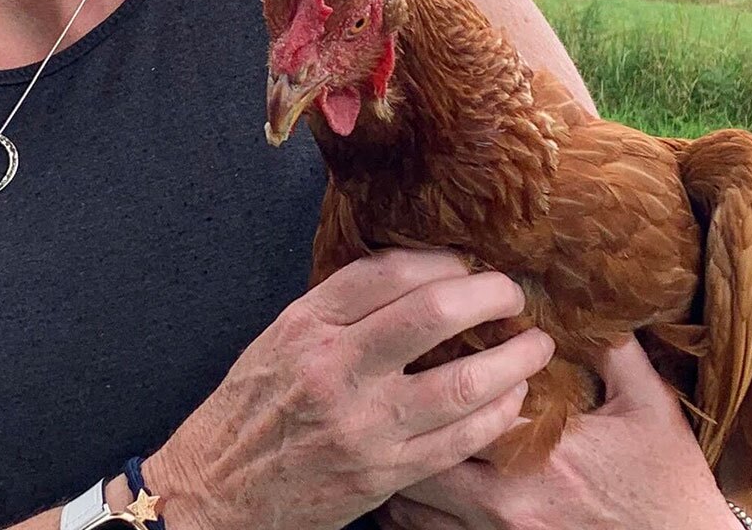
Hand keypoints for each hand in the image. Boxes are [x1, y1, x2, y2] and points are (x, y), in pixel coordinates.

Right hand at [143, 248, 556, 529]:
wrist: (215, 491)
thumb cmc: (249, 411)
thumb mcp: (279, 341)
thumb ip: (338, 313)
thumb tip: (412, 281)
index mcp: (305, 326)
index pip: (387, 272)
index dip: (442, 261)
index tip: (468, 264)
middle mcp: (333, 368)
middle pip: (431, 314)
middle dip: (489, 297)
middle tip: (513, 294)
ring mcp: (360, 425)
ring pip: (460, 383)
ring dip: (512, 361)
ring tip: (535, 347)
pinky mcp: (382, 473)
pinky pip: (458, 440)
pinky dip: (497, 416)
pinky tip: (512, 400)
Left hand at [376, 336, 740, 529]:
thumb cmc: (669, 483)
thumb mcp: (650, 407)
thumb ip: (614, 351)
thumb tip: (583, 299)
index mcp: (538, 450)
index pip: (460, 399)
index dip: (434, 369)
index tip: (424, 347)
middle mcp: (507, 500)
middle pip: (418, 455)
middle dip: (401, 420)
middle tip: (393, 388)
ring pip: (411, 507)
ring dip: (400, 470)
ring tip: (396, 435)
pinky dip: (414, 514)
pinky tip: (415, 488)